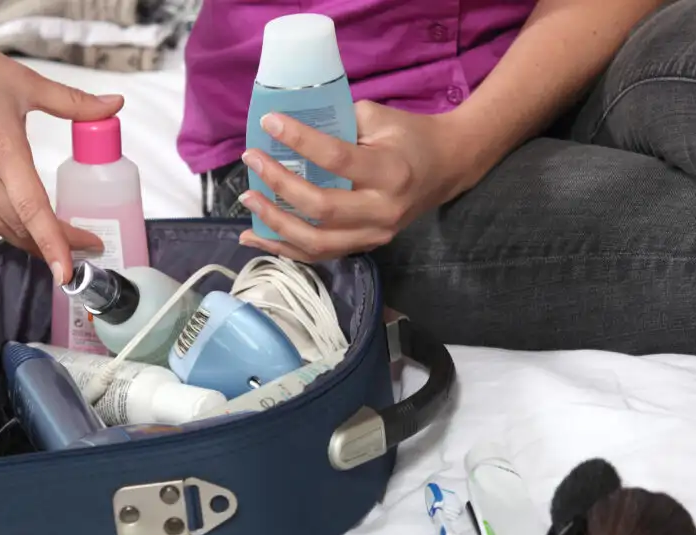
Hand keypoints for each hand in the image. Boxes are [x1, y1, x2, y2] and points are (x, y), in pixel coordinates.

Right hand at [0, 4, 123, 283]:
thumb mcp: (29, 85)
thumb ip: (75, 103)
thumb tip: (114, 106)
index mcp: (1, 151)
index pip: (33, 211)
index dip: (54, 244)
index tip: (68, 273)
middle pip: (17, 227)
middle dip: (51, 246)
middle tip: (84, 250)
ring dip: (26, 239)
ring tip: (56, 245)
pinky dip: (4, 219)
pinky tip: (21, 216)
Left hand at [237, 101, 470, 261]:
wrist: (447, 168)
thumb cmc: (410, 137)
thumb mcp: (379, 118)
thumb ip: (338, 123)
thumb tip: (288, 129)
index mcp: (390, 172)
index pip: (336, 159)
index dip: (299, 141)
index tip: (270, 124)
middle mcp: (382, 211)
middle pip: (321, 208)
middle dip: (279, 185)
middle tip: (252, 161)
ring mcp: (374, 235)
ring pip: (317, 243)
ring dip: (275, 225)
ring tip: (249, 201)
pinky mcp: (365, 246)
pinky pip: (319, 255)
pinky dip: (284, 249)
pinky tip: (256, 237)